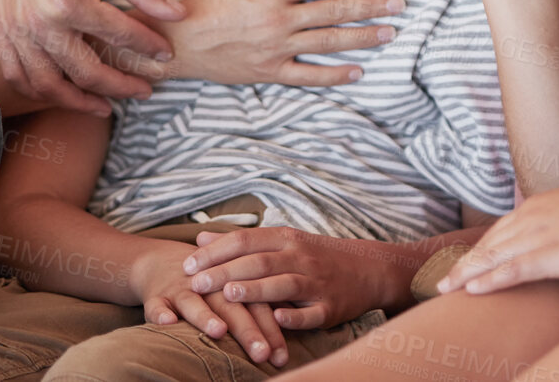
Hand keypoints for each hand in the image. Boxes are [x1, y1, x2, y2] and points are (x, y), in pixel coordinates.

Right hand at [0, 0, 182, 115]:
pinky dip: (40, 91)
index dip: (148, 47)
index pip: (119, 36)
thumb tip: (177, 14)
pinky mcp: (1, 30)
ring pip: (47, 85)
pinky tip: (64, 93)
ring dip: (78, 102)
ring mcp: (15, 30)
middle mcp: (38, 23)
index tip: (166, 53)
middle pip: (85, 72)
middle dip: (120, 86)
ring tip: (105, 106)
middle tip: (145, 90)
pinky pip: (17, 74)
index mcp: (68, 2)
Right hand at [131, 240, 288, 365]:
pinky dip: (160, 313)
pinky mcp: (157, 295)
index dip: (271, 330)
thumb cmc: (210, 283)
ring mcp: (182, 289)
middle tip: (262, 354)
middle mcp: (210, 285)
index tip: (282, 355)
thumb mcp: (235, 288)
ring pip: (195, 303)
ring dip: (206, 316)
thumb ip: (259, 306)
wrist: (163, 261)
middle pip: (232, 306)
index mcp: (234, 282)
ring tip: (220, 331)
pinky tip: (168, 322)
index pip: (257, 306)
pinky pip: (157, 305)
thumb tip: (295, 328)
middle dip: (248, 331)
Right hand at [160, 0, 401, 86]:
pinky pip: (309, 75)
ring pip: (329, 42)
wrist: (180, 41)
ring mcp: (277, 47)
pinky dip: (335, 75)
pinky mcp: (270, 71)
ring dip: (362, 38)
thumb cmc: (209, 1)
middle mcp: (280, 19)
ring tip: (390, 33)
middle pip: (335, 10)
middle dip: (371, 6)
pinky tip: (358, 72)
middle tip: (400, 4)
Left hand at [182, 226, 411, 327]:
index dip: (216, 252)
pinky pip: (312, 312)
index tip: (188, 264)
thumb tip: (201, 238)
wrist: (370, 269)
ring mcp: (317, 282)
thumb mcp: (284, 241)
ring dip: (256, 289)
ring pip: (283, 284)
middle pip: (259, 262)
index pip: (246, 241)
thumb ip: (243, 242)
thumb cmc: (318, 256)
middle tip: (196, 283)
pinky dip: (295, 316)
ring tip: (229, 294)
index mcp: (287, 239)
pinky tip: (278, 320)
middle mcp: (301, 257)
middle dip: (226, 272)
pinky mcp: (331, 307)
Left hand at [435, 179, 558, 294]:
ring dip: (466, 274)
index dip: (476, 250)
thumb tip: (550, 233)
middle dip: (462, 265)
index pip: (496, 231)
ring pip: (492, 257)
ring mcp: (541, 235)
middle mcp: (532, 217)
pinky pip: (513, 270)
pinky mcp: (554, 255)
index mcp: (536, 206)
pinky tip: (473, 290)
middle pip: (487, 245)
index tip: (461, 265)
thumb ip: (555, 219)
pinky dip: (490, 280)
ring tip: (446, 289)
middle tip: (440, 282)